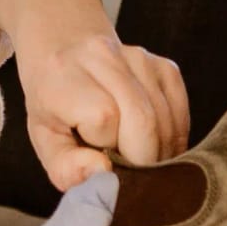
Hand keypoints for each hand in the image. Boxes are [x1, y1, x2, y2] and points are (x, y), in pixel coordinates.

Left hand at [0, 0, 190, 191]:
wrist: (66, 54)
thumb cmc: (55, 106)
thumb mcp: (45, 140)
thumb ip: (65, 166)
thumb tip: (102, 171)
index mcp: (64, 76)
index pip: (104, 118)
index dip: (106, 148)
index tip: (98, 156)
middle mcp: (102, 56)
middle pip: (144, 119)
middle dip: (141, 159)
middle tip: (126, 170)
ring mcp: (138, 56)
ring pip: (166, 120)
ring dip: (159, 151)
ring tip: (136, 156)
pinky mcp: (164, 65)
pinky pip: (181, 113)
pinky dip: (172, 137)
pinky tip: (152, 141)